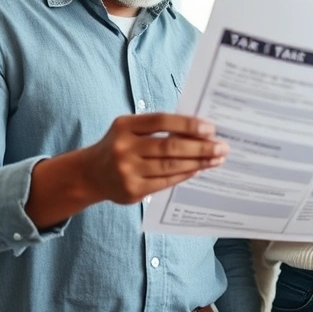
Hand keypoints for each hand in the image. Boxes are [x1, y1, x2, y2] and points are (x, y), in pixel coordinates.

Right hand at [85, 113, 227, 204]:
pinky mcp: (133, 190)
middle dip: (200, 147)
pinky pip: (165, 182)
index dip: (187, 124)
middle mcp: (124, 148)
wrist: (91, 174)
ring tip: (216, 159)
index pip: (161, 121)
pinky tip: (198, 169)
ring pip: (170, 166)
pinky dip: (185, 174)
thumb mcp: (130, 129)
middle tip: (222, 147)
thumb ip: (158, 128)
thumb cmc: (119, 146)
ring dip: (198, 162)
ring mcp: (127, 171)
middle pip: (169, 146)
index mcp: (124, 126)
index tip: (210, 128)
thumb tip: (198, 132)